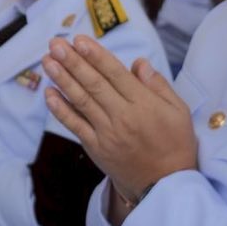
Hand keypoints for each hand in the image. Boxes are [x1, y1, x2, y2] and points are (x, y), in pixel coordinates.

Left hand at [41, 33, 195, 207]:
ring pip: (80, 101)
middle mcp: (122, 116)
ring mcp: (106, 133)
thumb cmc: (176, 145)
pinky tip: (49, 93)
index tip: (79, 40)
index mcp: (144, 104)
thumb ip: (158, 85)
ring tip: (47, 61)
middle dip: (72, 61)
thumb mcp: (179, 111)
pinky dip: (60, 109)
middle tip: (56, 43)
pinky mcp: (96, 148)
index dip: (96, 55)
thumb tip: (138, 62)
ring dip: (62, 79)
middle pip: (93, 84)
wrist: (165, 185)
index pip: (115, 74)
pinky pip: (75, 125)